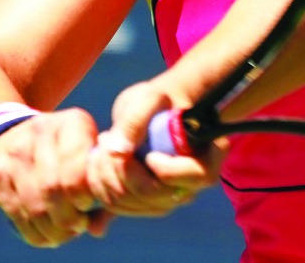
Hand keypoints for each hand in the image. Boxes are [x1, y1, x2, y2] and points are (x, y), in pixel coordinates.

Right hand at [0, 107, 110, 247]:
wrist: (14, 134)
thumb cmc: (67, 150)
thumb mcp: (88, 149)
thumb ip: (98, 183)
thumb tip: (98, 229)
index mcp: (71, 123)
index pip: (76, 170)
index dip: (83, 196)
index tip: (88, 204)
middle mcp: (40, 133)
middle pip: (53, 189)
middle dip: (69, 218)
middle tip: (79, 224)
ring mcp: (13, 154)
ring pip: (35, 207)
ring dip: (54, 231)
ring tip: (66, 232)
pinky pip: (17, 215)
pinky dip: (36, 233)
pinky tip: (48, 233)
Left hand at [87, 81, 225, 216]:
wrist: (153, 112)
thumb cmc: (158, 101)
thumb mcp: (150, 98)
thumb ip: (136, 120)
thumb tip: (119, 151)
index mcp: (206, 158)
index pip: (194, 177)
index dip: (166, 167)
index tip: (146, 148)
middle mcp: (189, 187)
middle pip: (150, 193)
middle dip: (119, 165)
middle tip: (108, 135)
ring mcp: (165, 200)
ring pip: (127, 202)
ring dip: (104, 171)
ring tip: (104, 141)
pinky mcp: (142, 205)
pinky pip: (115, 206)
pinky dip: (98, 183)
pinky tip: (97, 160)